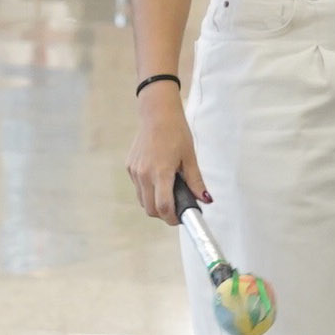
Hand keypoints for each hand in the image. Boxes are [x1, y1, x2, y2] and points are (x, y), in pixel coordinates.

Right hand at [124, 83, 205, 223]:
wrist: (157, 114)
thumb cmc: (176, 132)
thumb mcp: (190, 157)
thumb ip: (196, 181)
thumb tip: (205, 199)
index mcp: (161, 172)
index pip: (163, 206)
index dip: (171, 218)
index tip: (180, 219)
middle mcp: (144, 174)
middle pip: (150, 209)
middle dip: (163, 214)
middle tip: (176, 210)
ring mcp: (134, 171)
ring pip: (142, 200)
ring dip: (154, 204)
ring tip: (168, 195)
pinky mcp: (130, 167)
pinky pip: (138, 188)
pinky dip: (148, 191)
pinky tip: (158, 180)